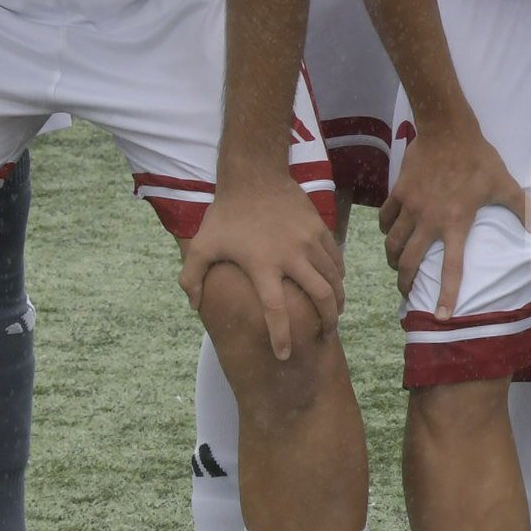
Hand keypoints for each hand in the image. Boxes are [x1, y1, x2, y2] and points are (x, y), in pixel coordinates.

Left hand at [180, 163, 346, 361]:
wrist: (254, 176)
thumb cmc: (225, 214)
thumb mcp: (201, 245)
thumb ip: (191, 278)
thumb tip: (194, 306)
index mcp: (262, 265)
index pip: (276, 310)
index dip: (281, 336)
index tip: (285, 354)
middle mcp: (291, 256)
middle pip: (321, 296)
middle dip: (327, 322)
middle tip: (325, 336)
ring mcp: (309, 241)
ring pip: (334, 279)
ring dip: (337, 301)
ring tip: (333, 315)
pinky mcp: (320, 229)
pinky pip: (336, 260)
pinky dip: (338, 277)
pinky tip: (335, 286)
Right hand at [382, 114, 530, 319]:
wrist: (446, 129)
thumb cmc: (478, 158)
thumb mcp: (504, 183)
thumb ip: (521, 206)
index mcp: (456, 223)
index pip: (452, 267)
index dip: (447, 294)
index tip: (441, 316)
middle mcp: (429, 220)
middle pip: (410, 261)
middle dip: (406, 282)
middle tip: (407, 291)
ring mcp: (410, 206)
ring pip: (393, 242)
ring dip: (393, 258)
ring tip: (397, 265)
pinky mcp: (398, 192)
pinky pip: (385, 217)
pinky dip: (385, 228)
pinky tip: (388, 232)